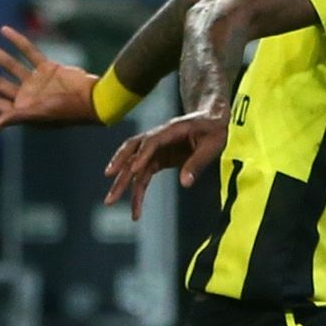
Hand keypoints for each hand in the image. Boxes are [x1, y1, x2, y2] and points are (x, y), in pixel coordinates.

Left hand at [0, 23, 101, 129]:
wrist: (95, 99)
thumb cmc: (67, 112)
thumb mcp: (39, 115)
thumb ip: (15, 118)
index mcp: (23, 110)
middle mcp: (27, 96)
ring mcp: (37, 81)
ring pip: (10, 64)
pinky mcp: (48, 68)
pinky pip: (29, 52)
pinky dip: (18, 41)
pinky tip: (4, 31)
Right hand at [105, 109, 227, 217]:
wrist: (212, 119)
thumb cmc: (214, 129)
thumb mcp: (212, 145)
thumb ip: (197, 162)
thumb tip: (185, 183)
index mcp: (172, 130)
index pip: (152, 141)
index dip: (142, 155)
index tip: (134, 170)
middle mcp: (158, 138)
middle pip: (133, 153)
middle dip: (120, 171)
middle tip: (112, 190)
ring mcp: (155, 149)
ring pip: (134, 165)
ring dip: (122, 183)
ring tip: (110, 201)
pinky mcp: (158, 158)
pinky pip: (144, 174)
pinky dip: (138, 189)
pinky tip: (135, 206)